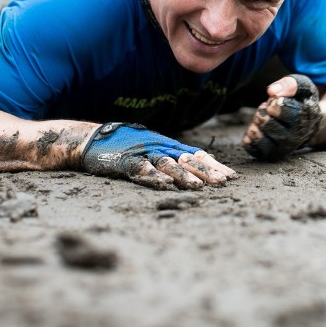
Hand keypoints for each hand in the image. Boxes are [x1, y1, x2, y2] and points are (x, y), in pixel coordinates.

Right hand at [80, 123, 235, 189]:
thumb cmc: (127, 145)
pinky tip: (165, 185)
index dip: (215, 166)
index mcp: (169, 145)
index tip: (232, 177)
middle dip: (207, 171)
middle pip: (188, 160)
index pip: (197, 155)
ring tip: (199, 187)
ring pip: (168, 164)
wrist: (93, 139)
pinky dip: (153, 177)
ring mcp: (143, 153)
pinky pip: (141, 169)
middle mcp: (160, 147)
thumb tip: (198, 172)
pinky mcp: (126, 161)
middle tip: (223, 183)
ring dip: (184, 176)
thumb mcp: (154, 149)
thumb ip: (172, 158)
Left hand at [242, 74, 321, 160]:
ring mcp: (282, 148)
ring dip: (255, 123)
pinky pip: (252, 148)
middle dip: (263, 112)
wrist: (308, 126)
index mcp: (304, 118)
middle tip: (269, 111)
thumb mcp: (303, 88)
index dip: (274, 103)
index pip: (280, 109)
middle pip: (267, 123)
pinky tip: (255, 129)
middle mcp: (294, 137)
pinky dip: (248, 138)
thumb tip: (271, 91)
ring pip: (258, 136)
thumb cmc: (302, 103)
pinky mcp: (271, 155)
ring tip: (263, 119)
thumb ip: (289, 84)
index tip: (277, 102)